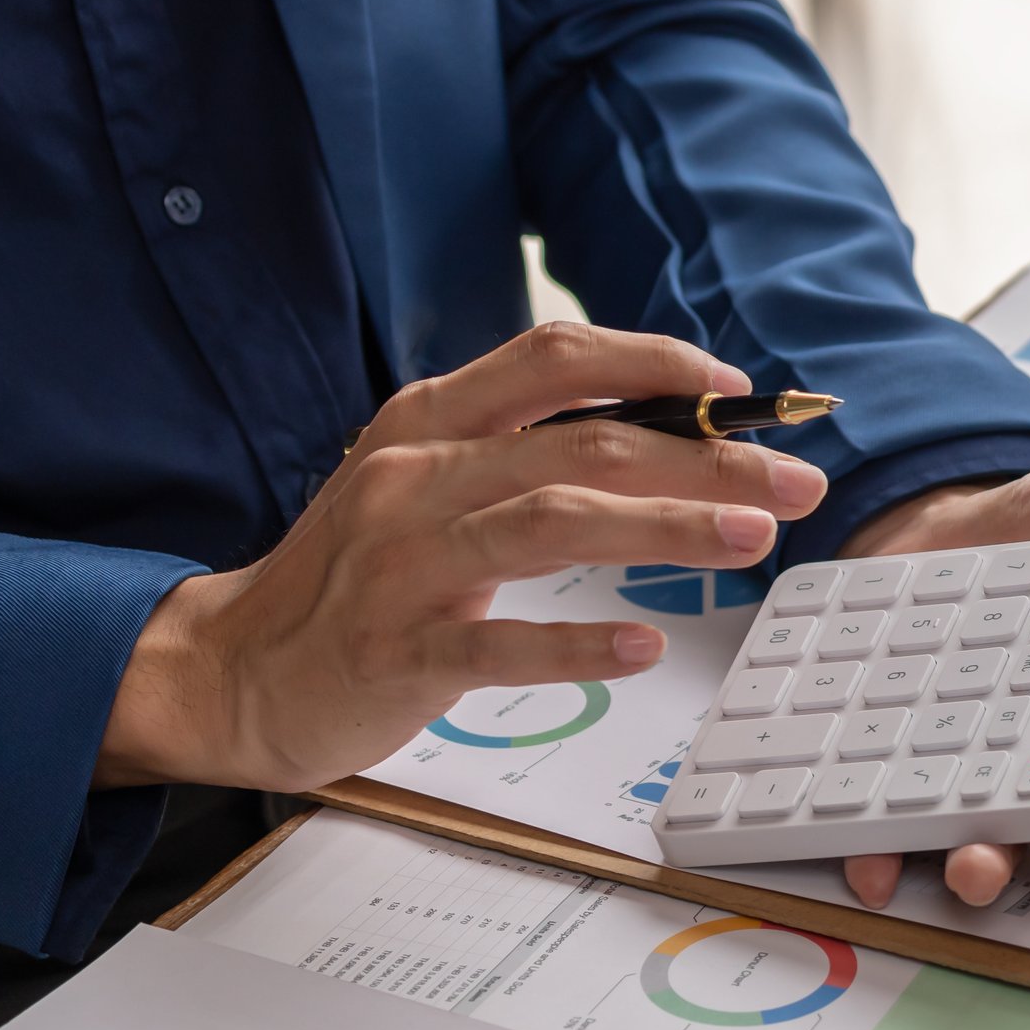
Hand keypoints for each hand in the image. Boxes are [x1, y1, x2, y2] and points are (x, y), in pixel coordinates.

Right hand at [100, 323, 822, 789]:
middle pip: (582, 445)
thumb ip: (522, 454)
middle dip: (705, 459)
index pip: (555, 359)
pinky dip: (576, 644)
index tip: (739, 391)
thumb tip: (660, 438)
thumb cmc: (356, 579)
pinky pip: (497, 642)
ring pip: (552, 523)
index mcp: (431, 423)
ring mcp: (404, 562)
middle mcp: (417, 476)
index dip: (656, 363)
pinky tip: (643, 647)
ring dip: (663, 526)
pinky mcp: (397, 651)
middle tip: (796, 481)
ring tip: (752, 539)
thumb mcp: (428, 485)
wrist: (233, 669)